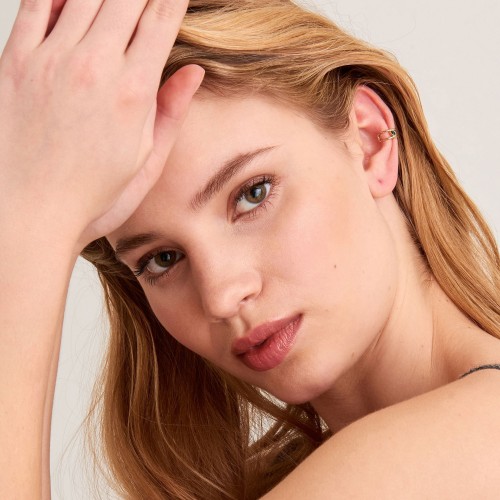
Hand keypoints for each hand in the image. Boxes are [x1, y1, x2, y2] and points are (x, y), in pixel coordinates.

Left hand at [0, 0, 202, 248]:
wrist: (26, 214)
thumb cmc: (90, 196)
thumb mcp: (146, 164)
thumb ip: (171, 113)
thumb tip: (193, 72)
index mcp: (133, 93)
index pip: (161, 21)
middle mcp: (94, 67)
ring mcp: (51, 60)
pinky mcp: (15, 62)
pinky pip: (34, 5)